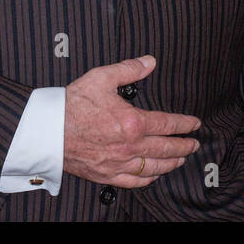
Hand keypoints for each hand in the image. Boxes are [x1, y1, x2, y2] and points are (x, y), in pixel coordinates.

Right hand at [63, 55, 200, 187]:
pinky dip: (149, 179)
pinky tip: (155, 175)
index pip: (168, 124)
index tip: (195, 124)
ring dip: (172, 163)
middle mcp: (130, 146)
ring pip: (154, 167)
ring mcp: (119, 163)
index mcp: (132, 122)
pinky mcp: (107, 174)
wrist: (48, 130)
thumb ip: (129, 69)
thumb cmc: (72, 104)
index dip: (185, 124)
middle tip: (195, 143)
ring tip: (181, 159)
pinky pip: (135, 181)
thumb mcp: (102, 77)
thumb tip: (149, 61)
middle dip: (185, 146)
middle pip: (167, 149)